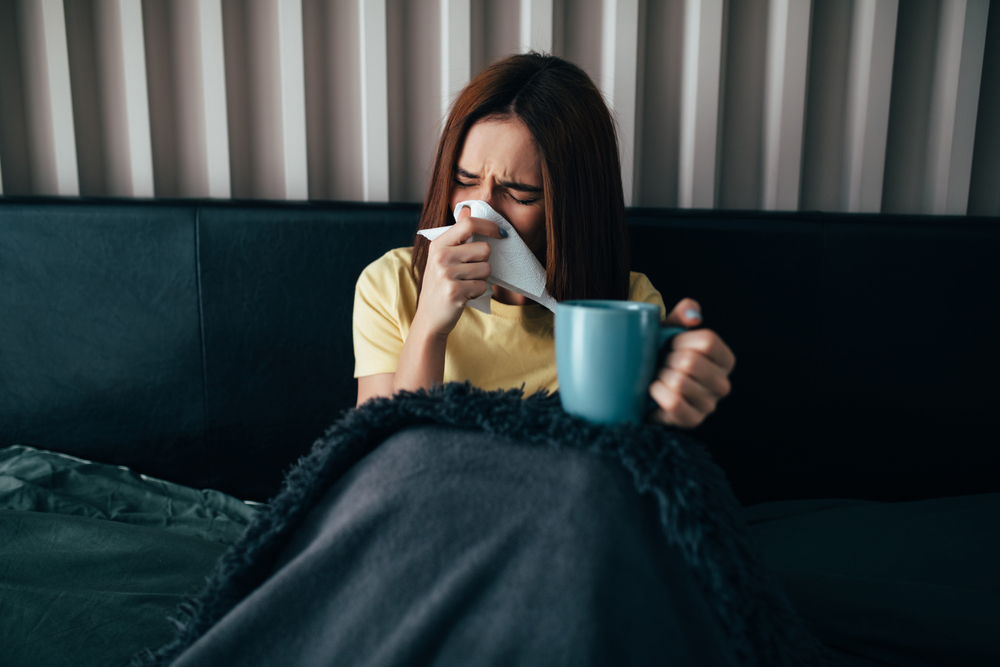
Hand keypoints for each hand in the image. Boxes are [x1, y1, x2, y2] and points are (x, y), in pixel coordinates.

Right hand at [413, 206, 505, 337]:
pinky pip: (482, 286)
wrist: (430, 317)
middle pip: (484, 248)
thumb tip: (467, 209)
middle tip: (470, 272)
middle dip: (484, 261)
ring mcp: (446, 274)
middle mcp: (440, 256)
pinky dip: (478, 292)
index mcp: (438, 244)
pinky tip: (464, 295)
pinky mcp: (454, 291)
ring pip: (486, 268)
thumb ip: (457, 234)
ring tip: (465, 284)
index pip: (469, 224)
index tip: (501, 233)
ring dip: (481, 279)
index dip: (489, 226)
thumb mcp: (443, 256)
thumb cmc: (440, 284)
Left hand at [648, 298, 734, 427]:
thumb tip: (694, 316)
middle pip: (691, 362)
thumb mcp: (669, 329)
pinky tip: (654, 391)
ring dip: (660, 377)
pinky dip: (657, 393)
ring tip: (659, 377)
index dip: (682, 340)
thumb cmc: (659, 355)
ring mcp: (709, 405)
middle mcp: (723, 384)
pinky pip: (673, 403)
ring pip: (680, 383)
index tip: (670, 344)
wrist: (640, 386)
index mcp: (725, 359)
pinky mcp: (693, 421)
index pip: (708, 341)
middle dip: (667, 360)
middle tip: (662, 363)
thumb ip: (683, 313)